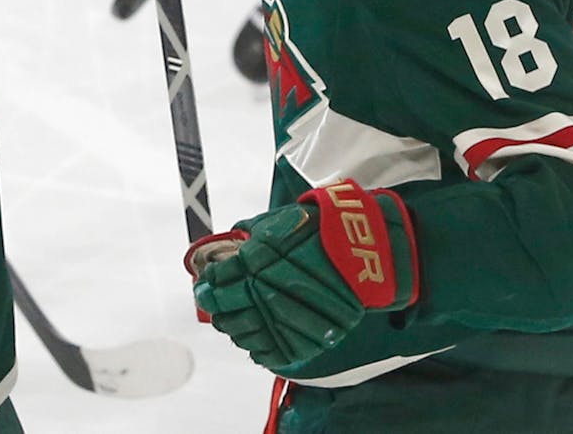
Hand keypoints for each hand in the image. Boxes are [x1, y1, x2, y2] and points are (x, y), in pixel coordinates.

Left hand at [185, 179, 419, 370]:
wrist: (368, 252)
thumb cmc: (321, 230)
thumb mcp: (280, 221)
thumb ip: (250, 236)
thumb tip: (222, 251)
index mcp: (263, 257)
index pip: (222, 278)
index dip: (209, 283)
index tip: (205, 283)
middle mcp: (274, 288)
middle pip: (229, 307)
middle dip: (216, 305)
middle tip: (211, 303)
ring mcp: (292, 318)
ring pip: (246, 332)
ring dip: (232, 327)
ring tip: (229, 320)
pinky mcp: (308, 341)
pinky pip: (270, 352)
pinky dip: (255, 347)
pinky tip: (250, 338)